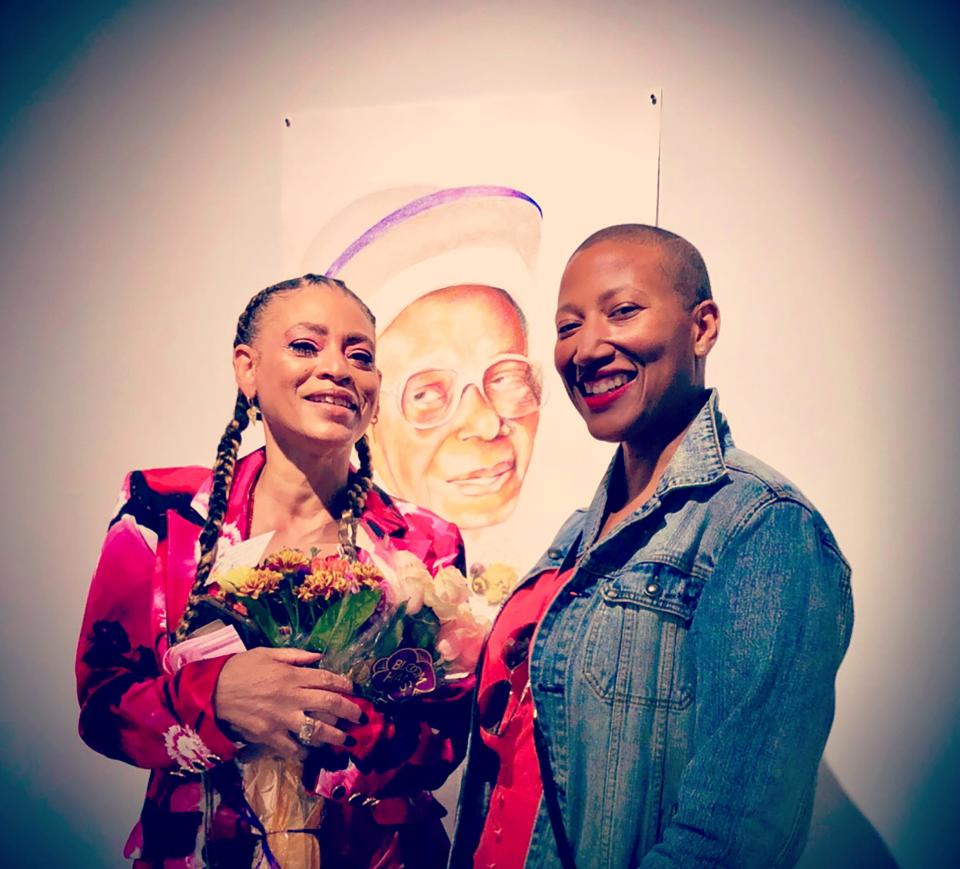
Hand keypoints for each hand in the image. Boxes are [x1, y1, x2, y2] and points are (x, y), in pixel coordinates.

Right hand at [214, 647, 362, 757]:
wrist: (212, 692)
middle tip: (361, 718)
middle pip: (329, 705)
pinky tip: (313, 752)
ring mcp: (281, 719)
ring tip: (346, 741)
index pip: (327, 680)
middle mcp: (291, 698)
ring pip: (316, 730)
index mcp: (292, 676)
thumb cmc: (240, 668)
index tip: (354, 690)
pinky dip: (305, 751)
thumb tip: (318, 657)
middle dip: (349, 712)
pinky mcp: (270, 736)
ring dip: (335, 737)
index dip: (344, 685)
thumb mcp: (268, 653)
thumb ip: (295, 656)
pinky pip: (293, 748)